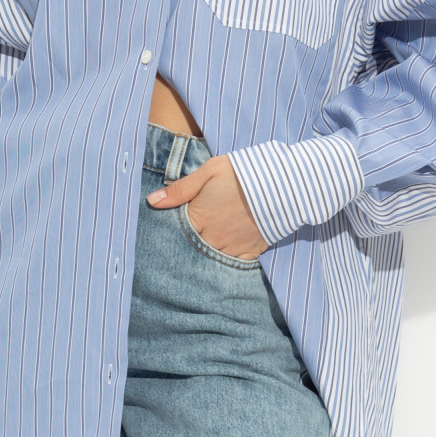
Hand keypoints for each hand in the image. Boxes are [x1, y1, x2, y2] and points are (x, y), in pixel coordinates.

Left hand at [146, 153, 266, 260]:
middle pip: (191, 249)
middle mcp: (212, 238)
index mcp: (199, 218)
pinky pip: (232, 265)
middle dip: (185, 247)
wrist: (284, 185)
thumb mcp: (209, 171)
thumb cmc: (244, 174)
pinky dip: (225, 262)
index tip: (160, 236)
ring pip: (209, 259)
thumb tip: (151, 201)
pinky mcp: (249, 252)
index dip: (169, 232)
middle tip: (178, 248)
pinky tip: (220, 257)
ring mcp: (231, 248)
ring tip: (203, 248)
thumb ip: (180, 189)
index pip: (176, 232)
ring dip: (204, 255)